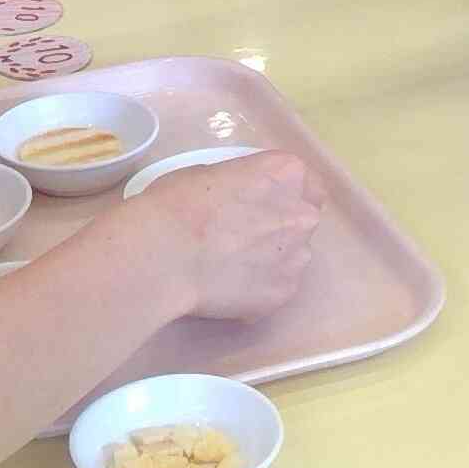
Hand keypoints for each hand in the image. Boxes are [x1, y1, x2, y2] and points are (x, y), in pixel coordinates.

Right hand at [127, 152, 326, 320]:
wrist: (164, 256)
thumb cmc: (177, 203)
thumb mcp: (209, 173)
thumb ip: (240, 185)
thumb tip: (240, 201)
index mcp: (286, 174)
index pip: (303, 181)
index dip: (282, 193)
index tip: (262, 202)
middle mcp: (302, 214)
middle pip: (302, 219)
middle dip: (281, 226)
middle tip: (245, 235)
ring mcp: (297, 258)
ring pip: (293, 256)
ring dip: (272, 258)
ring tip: (232, 267)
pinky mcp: (284, 294)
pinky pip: (277, 287)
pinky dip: (258, 287)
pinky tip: (228, 287)